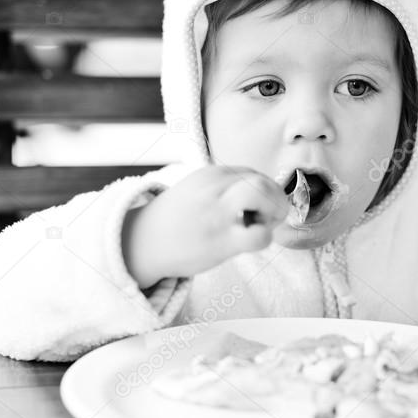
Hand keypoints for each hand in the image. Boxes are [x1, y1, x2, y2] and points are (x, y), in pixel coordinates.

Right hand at [122, 166, 287, 288]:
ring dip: (274, 211)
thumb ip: (226, 187)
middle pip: (262, 181)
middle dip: (275, 199)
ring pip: (264, 195)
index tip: (256, 209)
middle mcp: (216, 188)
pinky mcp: (221, 240)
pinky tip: (249, 242)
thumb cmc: (176, 221)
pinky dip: (264, 237)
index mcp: (212, 175)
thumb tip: (264, 194)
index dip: (263, 192)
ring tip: (261, 226)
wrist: (141, 242)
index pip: (253, 174)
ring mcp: (218, 212)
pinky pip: (259, 235)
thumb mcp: (198, 190)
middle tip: (269, 217)